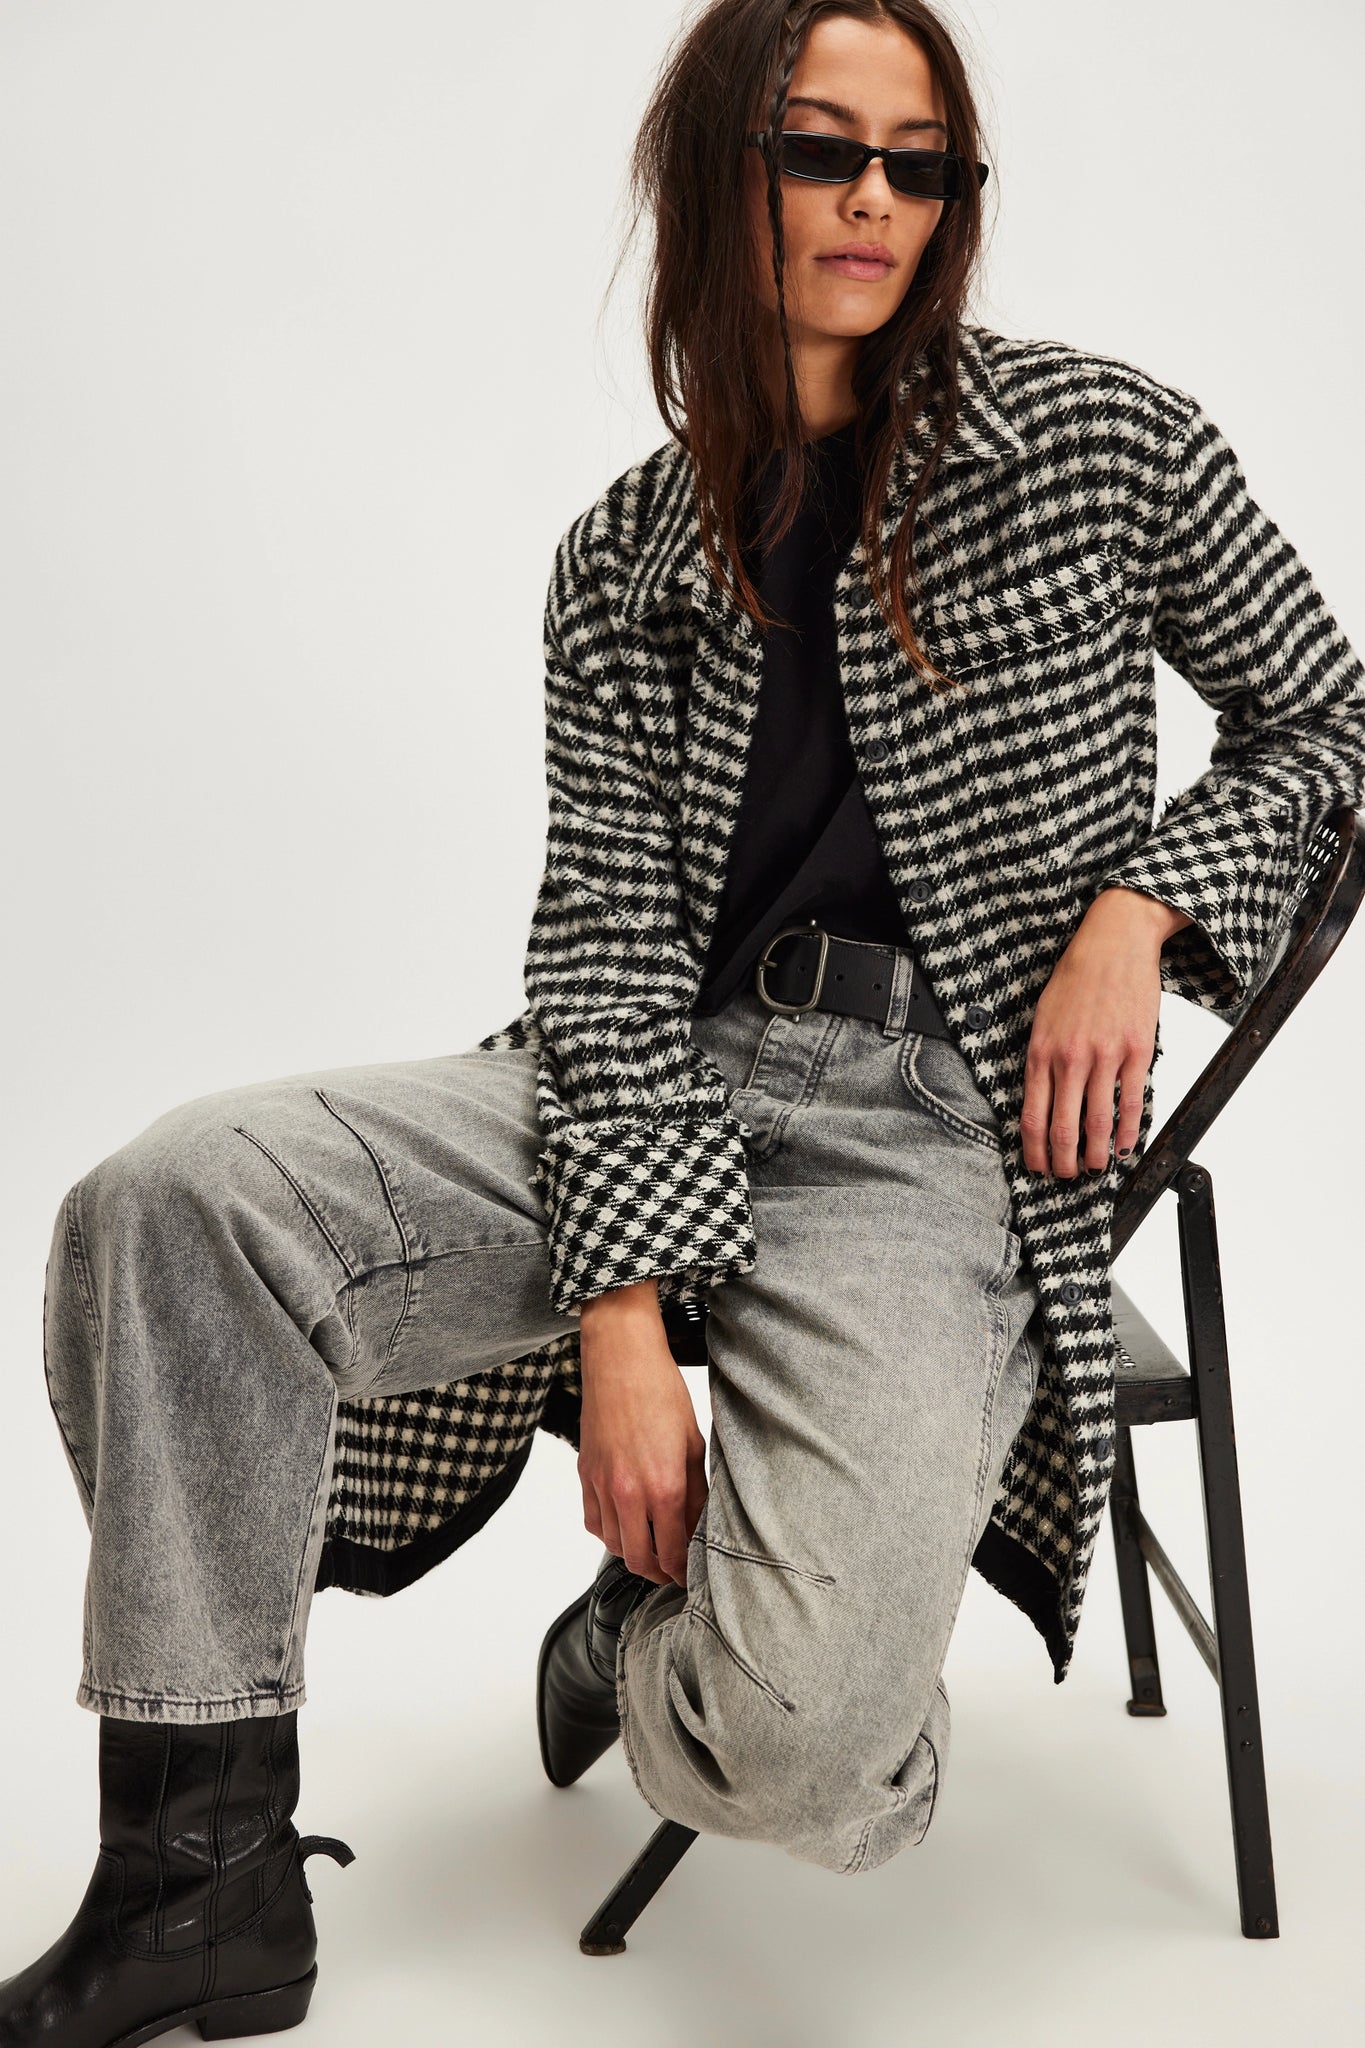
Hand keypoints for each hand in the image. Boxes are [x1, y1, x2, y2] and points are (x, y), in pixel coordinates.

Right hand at [576, 1277, 708, 1586]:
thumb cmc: (661, 1392)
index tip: (689, 1574)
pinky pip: (592, 1520)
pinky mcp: (584, 1474)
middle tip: (671, 1570)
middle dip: (658, 1573)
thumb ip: (696, 1492)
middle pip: (638, 1559)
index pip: (672, 1551)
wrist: (620, 1358)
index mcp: (664, 1486)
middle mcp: (628, 1492)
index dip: (682, 1571)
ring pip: (612, 1544)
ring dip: (633, 1552)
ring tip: (651, 1547)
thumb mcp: (694, 1443)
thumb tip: (699, 1525)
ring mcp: (601, 1484)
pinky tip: (624, 1522)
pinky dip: (608, 1531)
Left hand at [1021, 888, 1191, 1178]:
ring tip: (1094, 1169)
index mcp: (1040, 1052)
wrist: (1113, 943)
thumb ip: (1040, 1059)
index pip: (1032, 1116)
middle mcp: (1069, 1059)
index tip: (1038, 1168)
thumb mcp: (1042, 1018)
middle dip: (1063, 1162)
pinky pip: (1131, 1102)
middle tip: (1066, 1177)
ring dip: (1095, 1155)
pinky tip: (1123, 1147)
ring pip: (1098, 1122)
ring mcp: (1104, 1056)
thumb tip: (1040, 1101)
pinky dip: (1126, 1132)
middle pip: (1063, 1128)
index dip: (1035, 1150)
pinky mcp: (1136, 1051)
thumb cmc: (1076, 979)